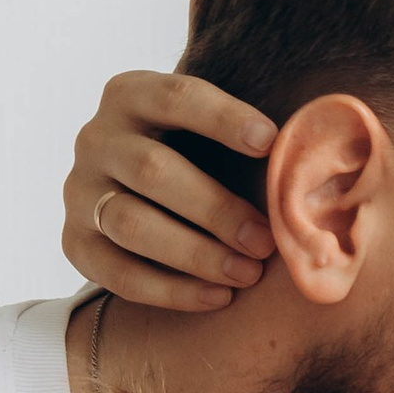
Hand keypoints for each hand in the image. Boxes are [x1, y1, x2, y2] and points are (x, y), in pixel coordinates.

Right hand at [62, 68, 279, 310]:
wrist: (140, 198)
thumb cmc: (200, 157)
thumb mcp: (211, 131)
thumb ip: (250, 136)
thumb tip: (319, 156)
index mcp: (130, 94)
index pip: (175, 97)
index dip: (222, 118)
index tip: (272, 142)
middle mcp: (95, 139)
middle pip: (150, 170)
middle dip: (214, 208)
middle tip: (266, 240)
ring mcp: (78, 192)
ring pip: (129, 223)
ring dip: (194, 253)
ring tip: (246, 274)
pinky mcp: (74, 243)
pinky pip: (117, 273)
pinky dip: (170, 290)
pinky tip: (217, 298)